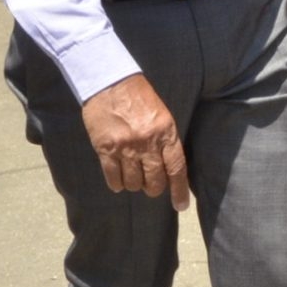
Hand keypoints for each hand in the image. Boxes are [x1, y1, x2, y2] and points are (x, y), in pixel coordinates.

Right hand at [81, 73, 189, 209]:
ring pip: (134, 183)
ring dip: (134, 184)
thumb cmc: (138, 96)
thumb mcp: (162, 114)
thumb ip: (166, 139)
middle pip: (155, 181)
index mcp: (166, 132)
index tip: (180, 205)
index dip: (179, 190)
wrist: (109, 81)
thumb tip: (168, 167)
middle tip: (150, 185)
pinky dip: (117, 184)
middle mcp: (147, 142)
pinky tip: (118, 181)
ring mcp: (126, 147)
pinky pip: (113, 177)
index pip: (177, 168)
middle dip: (153, 188)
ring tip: (132, 176)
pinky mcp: (105, 148)